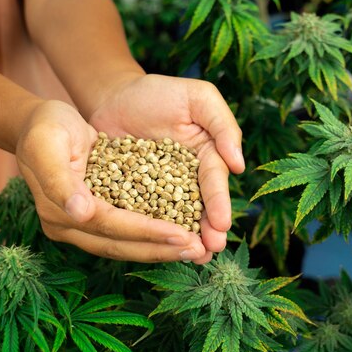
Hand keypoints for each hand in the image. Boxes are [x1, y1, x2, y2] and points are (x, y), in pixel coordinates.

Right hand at [16, 100, 207, 262]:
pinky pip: (129, 233)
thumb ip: (61, 179)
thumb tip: (80, 212)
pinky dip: (155, 237)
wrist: (41, 124)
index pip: (110, 225)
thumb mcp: (48, 144)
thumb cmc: (46, 127)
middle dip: (161, 249)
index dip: (146, 232)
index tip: (182, 235)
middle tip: (199, 251)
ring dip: (162, 249)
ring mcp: (83, 225)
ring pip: (127, 245)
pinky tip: (182, 236)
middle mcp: (71, 225)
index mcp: (58, 211)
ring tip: (197, 250)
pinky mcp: (98, 217)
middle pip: (121, 244)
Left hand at [88, 74, 244, 263]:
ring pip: (174, 218)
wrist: (113, 96)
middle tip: (211, 250)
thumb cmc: (160, 93)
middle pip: (199, 207)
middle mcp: (187, 179)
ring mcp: (160, 191)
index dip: (219, 203)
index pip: (214, 181)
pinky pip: (141, 215)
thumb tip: (239, 165)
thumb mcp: (199, 98)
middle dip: (207, 230)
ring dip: (184, 238)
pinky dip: (149, 232)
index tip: (222, 224)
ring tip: (194, 259)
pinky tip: (155, 249)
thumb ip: (222, 126)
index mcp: (207, 157)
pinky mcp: (133, 196)